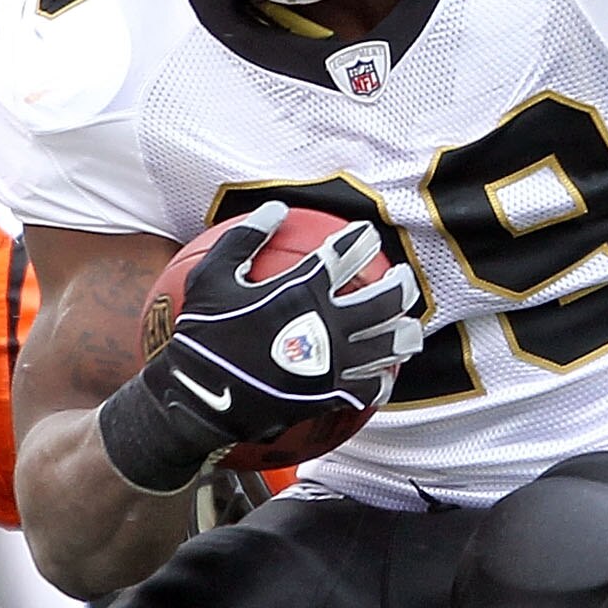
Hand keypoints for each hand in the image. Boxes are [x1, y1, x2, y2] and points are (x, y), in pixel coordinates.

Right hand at [114, 205, 419, 486]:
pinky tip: (382, 377)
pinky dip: (380, 381)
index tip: (366, 235)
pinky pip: (370, 388)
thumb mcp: (211, 277)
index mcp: (302, 290)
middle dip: (401, 285)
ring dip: (404, 335)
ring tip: (407, 330)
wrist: (200, 399)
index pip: (345, 254)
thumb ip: (244, 238)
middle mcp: (328, 325)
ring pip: (390, 346)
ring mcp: (334, 363)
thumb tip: (276, 208)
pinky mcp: (331, 396)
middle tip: (402, 280)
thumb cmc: (201, 334)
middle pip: (386, 300)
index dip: (361, 239)